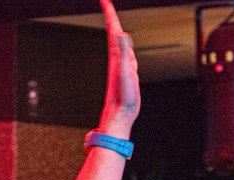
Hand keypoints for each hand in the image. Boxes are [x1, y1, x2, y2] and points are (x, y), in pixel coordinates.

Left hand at [96, 0, 139, 137]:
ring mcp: (122, 64)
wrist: (121, 114)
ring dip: (116, 27)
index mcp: (116, 55)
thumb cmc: (122, 96)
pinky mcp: (127, 72)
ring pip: (121, 41)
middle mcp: (118, 57)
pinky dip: (126, 43)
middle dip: (112, 15)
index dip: (110, 12)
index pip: (113, 28)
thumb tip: (121, 33)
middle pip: (115, 30)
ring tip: (112, 15)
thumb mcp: (124, 72)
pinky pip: (128, 52)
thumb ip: (123, 53)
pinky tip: (125, 42)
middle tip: (106, 2)